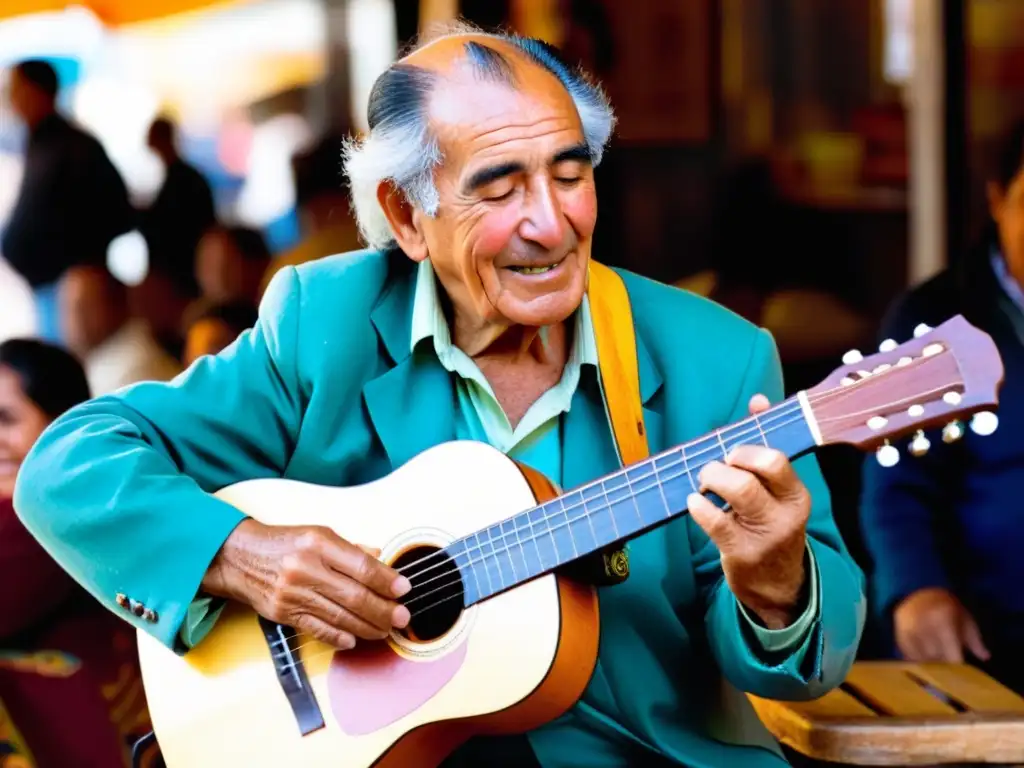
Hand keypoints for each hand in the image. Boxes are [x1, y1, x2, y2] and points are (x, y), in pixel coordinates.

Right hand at [202, 519, 411, 649]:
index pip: (361, 566)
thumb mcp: (318, 534)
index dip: (386, 580)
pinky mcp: (284, 613)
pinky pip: (318, 629)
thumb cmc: (284, 543)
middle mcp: (306, 568)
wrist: (239, 556)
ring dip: (367, 626)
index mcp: (319, 543)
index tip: (404, 589)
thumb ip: (350, 549)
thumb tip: (380, 560)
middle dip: (383, 610)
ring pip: (340, 616)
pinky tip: (355, 639)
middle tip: (401, 617)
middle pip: (354, 595)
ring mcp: (294, 593)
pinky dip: (339, 636)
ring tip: (385, 630)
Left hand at [687, 394, 810, 628]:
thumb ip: (766, 443)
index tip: (732, 454)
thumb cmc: (769, 524)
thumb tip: (758, 400)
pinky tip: (695, 503)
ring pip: (738, 490)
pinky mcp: (741, 552)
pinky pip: (714, 520)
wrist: (776, 585)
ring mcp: (765, 534)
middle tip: (716, 469)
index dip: (747, 448)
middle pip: (759, 468)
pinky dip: (698, 506)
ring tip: (705, 484)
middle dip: (729, 459)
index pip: (776, 457)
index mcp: (796, 493)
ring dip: (711, 478)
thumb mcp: (776, 490)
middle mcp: (787, 513)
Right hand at [894, 587, 989, 662]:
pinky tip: (924, 654)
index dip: (958, 664)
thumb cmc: (947, 607)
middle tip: (950, 662)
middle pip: (936, 659)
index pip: (952, 656)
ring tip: (936, 658)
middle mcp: (924, 627)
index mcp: (943, 622)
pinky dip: (917, 659)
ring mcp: (909, 631)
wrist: (919, 592)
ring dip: (930, 662)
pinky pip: (908, 656)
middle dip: (944, 664)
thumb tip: (985, 656)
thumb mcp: (965, 619)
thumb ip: (975, 639)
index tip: (962, 670)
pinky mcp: (899, 634)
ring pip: (922, 660)